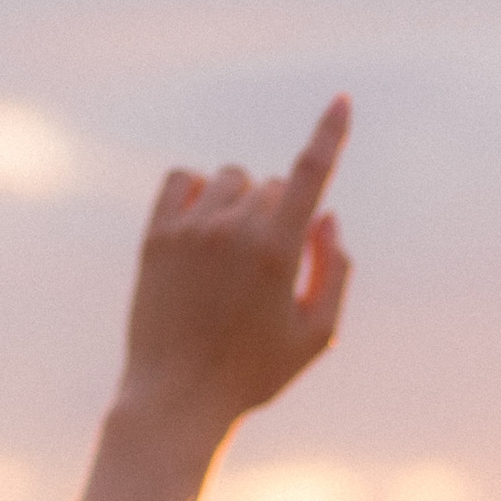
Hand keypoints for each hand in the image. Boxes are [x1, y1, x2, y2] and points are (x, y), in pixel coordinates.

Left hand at [116, 96, 353, 434]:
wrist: (177, 400)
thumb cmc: (253, 374)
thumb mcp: (315, 337)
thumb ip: (335, 272)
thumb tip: (325, 217)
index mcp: (278, 252)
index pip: (309, 174)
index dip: (330, 134)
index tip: (343, 100)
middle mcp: (233, 230)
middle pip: (270, 185)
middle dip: (278, 214)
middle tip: (267, 271)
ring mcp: (191, 230)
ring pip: (230, 178)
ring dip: (240, 201)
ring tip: (232, 253)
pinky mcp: (157, 236)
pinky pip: (183, 179)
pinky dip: (197, 191)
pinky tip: (201, 227)